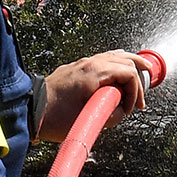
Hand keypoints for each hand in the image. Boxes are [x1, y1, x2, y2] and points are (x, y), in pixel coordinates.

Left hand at [37, 49, 155, 141]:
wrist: (30, 110)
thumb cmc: (54, 116)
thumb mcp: (88, 121)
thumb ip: (111, 115)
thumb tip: (120, 110)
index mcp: (95, 72)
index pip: (128, 73)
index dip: (135, 92)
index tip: (131, 109)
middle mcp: (90, 63)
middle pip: (125, 58)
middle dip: (139, 73)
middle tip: (146, 86)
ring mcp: (82, 63)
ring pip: (114, 55)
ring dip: (128, 65)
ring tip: (139, 72)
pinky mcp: (76, 68)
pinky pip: (103, 59)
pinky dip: (116, 64)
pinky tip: (118, 72)